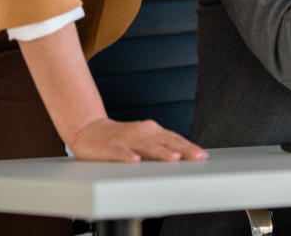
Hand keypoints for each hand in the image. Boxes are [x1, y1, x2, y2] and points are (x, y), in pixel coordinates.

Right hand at [68, 117, 207, 162]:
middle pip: (165, 141)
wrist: (88, 129)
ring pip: (146, 147)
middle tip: (197, 157)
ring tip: (173, 158)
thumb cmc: (119, 137)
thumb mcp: (142, 138)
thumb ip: (159, 145)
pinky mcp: (110, 147)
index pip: (173, 138)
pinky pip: (120, 153)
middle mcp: (141, 132)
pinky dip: (128, 156)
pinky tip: (135, 161)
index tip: (202, 155)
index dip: (189, 146)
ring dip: (161, 152)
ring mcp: (126, 139)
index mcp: (150, 130)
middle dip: (182, 150)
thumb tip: (181, 156)